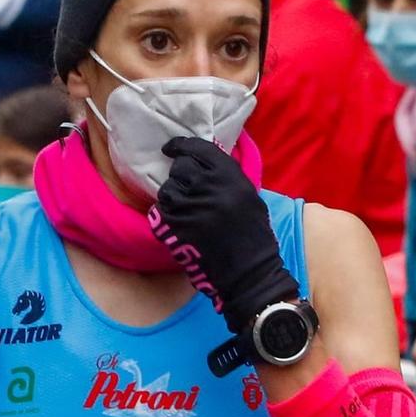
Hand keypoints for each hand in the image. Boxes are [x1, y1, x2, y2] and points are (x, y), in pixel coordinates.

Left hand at [151, 136, 299, 334]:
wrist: (249, 271)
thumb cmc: (254, 234)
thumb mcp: (248, 196)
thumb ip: (227, 176)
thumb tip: (203, 161)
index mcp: (231, 177)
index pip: (199, 149)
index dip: (181, 145)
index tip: (172, 147)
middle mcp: (209, 188)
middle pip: (181, 167)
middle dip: (181, 173)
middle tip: (186, 184)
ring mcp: (190, 207)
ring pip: (168, 188)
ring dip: (173, 194)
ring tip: (184, 205)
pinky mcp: (176, 227)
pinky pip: (161, 209)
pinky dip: (167, 212)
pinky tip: (178, 220)